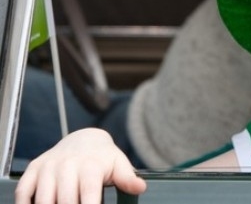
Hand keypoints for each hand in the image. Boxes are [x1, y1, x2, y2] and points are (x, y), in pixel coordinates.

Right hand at [14, 128, 145, 203]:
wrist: (84, 140)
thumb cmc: (103, 159)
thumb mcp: (119, 164)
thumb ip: (127, 178)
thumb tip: (140, 187)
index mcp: (90, 166)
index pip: (89, 195)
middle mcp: (67, 165)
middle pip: (65, 201)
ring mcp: (48, 167)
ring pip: (43, 199)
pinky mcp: (33, 170)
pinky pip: (23, 192)